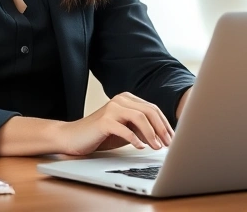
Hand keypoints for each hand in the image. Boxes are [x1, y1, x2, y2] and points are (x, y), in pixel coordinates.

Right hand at [56, 92, 173, 155]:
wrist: (73, 137)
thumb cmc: (101, 135)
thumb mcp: (126, 131)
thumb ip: (141, 129)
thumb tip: (163, 137)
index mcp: (128, 99)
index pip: (153, 109)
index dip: (165, 124)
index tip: (173, 138)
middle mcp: (121, 100)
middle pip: (149, 111)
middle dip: (162, 129)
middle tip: (169, 144)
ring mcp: (111, 108)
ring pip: (139, 117)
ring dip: (151, 134)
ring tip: (157, 147)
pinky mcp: (103, 120)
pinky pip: (123, 128)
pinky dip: (134, 138)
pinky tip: (140, 147)